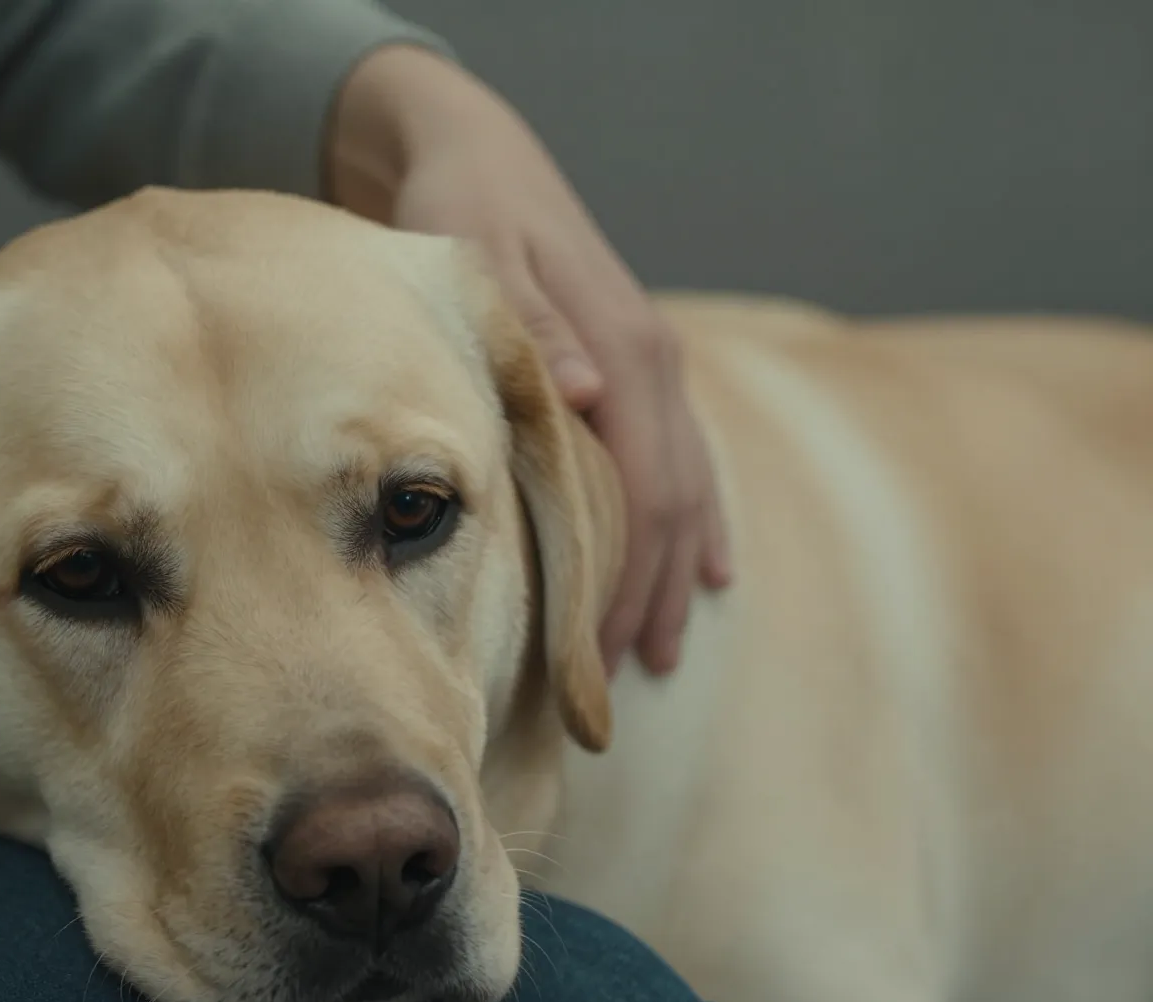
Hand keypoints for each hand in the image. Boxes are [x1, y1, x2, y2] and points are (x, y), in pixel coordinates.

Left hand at [325, 45, 730, 675]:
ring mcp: (653, 366)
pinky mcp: (639, 368)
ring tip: (658, 653)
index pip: (638, 491)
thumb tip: (591, 393)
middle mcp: (652, 363)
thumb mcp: (481, 255)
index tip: (589, 659)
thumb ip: (538, 326)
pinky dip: (693, 524)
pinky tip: (703, 573)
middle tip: (616, 684)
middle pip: (669, 506)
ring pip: (685, 491)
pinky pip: (683, 460)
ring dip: (671, 574)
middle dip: (644, 597)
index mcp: (622, 348)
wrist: (475, 155)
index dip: (619, 581)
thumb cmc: (462, 210)